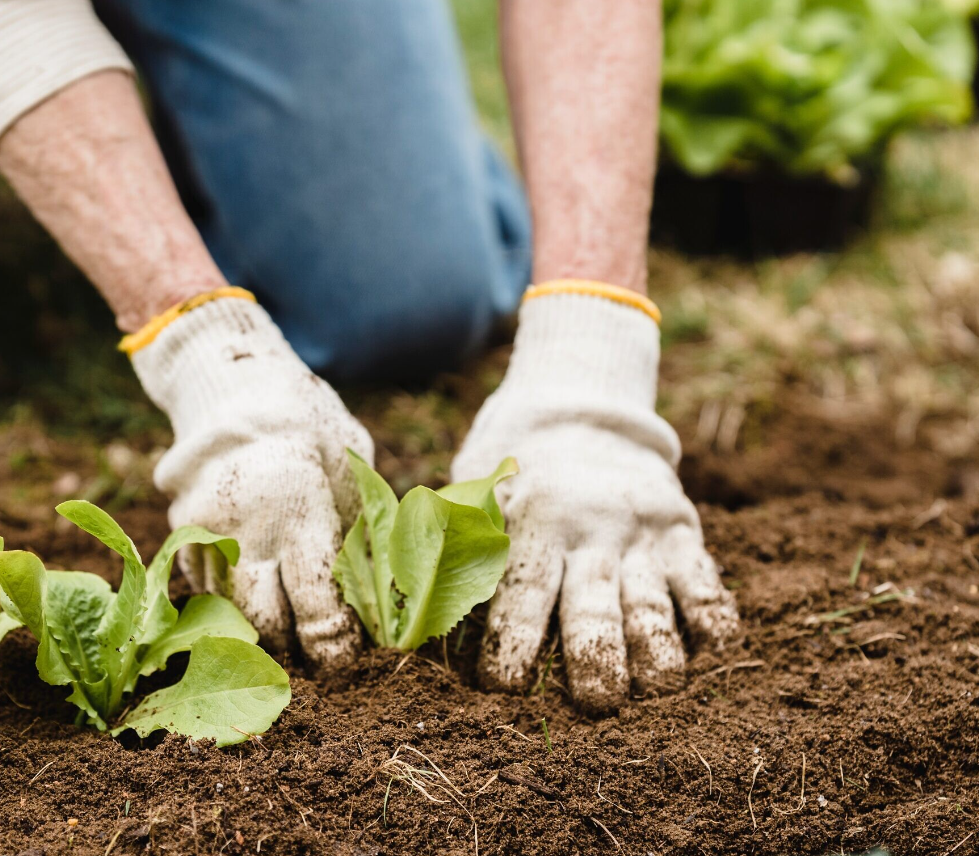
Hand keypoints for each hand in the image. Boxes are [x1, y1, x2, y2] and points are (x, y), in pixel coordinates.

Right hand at [130, 296, 371, 669]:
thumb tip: (376, 599)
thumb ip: (357, 531)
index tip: (347, 658)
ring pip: (229, 612)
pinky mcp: (181, 534)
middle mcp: (245, 528)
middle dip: (292, 648)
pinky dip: (232, 602)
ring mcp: (205, 533)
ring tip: (288, 634)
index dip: (333, 643)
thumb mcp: (350, 469)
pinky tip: (256, 594)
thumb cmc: (310, 428)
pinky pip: (207, 589)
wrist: (235, 388)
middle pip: (264, 622)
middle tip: (316, 654)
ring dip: (259, 630)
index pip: (316, 605)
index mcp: (298, 510)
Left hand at [452, 289, 738, 712]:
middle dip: (594, 660)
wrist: (581, 410)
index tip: (503, 686)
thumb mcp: (473, 493)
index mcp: (528, 521)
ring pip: (652, 603)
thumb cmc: (511, 473)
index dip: (511, 644)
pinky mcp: (681, 531)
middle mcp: (587, 529)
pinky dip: (712, 617)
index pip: (519, 591)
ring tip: (653, 688)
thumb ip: (446, 548)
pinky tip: (709, 648)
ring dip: (655, 653)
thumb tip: (402, 615)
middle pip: (592, 606)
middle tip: (595, 704)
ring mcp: (639, 532)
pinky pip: (705, 581)